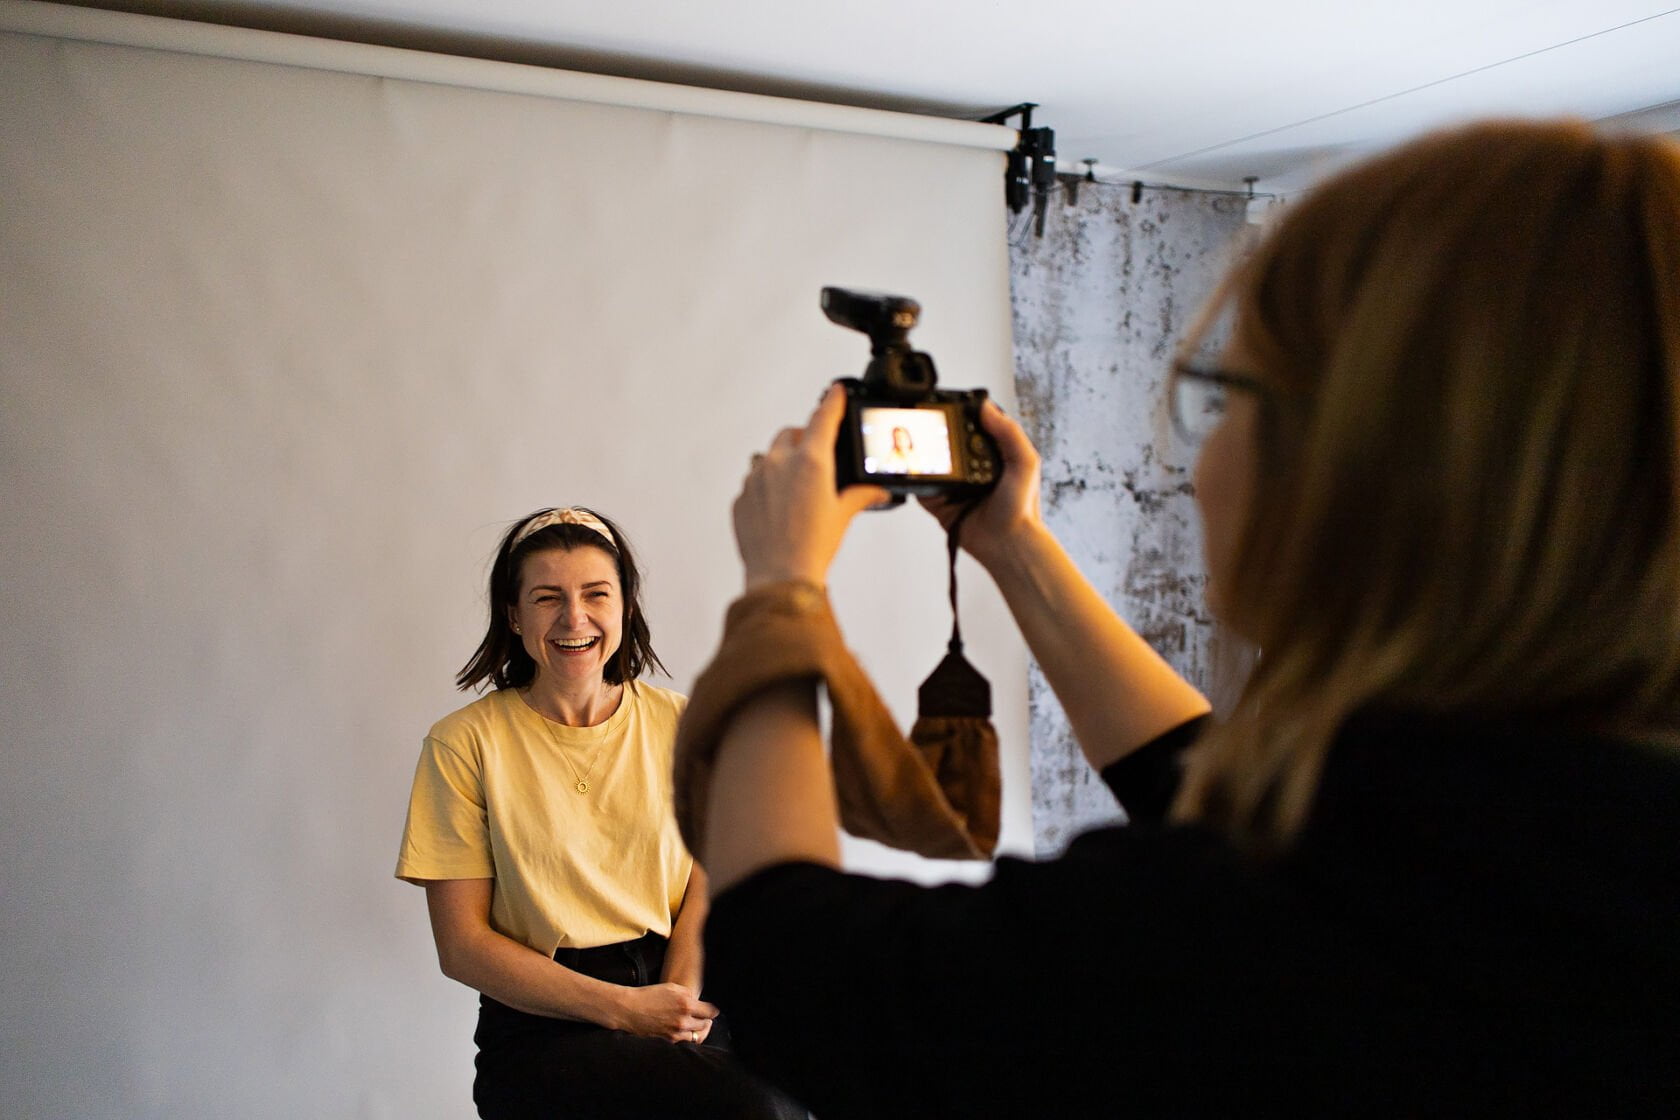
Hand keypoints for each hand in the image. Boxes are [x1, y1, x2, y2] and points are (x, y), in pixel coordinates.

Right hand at [613, 982, 718, 1042]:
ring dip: (696, 1031)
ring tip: (693, 1026)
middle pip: (705, 1025)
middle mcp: (683, 1021)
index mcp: (686, 1004)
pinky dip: (686, 1038)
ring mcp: (675, 1033)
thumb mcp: (671, 987)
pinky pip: (684, 1043)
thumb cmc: (648, 996)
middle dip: (705, 1021)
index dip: (712, 1010)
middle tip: (702, 1018)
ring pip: (696, 1036)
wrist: (628, 1010)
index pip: (710, 1012)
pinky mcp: (668, 1042)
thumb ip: (688, 995)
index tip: (711, 1011)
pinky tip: (682, 1032)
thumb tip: (699, 1002)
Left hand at [734, 384, 889, 588]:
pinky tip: (778, 509)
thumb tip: (875, 493)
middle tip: (817, 457)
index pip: (823, 418)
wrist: (780, 576)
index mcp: (811, 462)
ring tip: (794, 486)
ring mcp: (755, 479)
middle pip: (791, 434)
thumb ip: (859, 497)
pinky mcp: (740, 498)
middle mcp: (779, 464)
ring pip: (767, 456)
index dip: (832, 402)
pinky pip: (753, 482)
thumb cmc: (812, 547)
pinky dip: (765, 487)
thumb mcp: (842, 516)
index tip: (835, 392)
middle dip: (804, 439)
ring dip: (781, 462)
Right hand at [919, 399, 1042, 568]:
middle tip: (928, 428)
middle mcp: (971, 470)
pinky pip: (922, 489)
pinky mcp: (940, 505)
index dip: (961, 418)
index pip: (971, 430)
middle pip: (947, 446)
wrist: (1009, 544)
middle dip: (937, 437)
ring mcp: (954, 487)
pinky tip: (917, 474)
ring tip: (918, 448)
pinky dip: (918, 482)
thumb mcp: (1025, 461)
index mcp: (991, 456)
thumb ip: (1009, 432)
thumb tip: (986, 408)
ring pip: (932, 466)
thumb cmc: (1022, 508)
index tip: (949, 408)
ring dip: (925, 458)